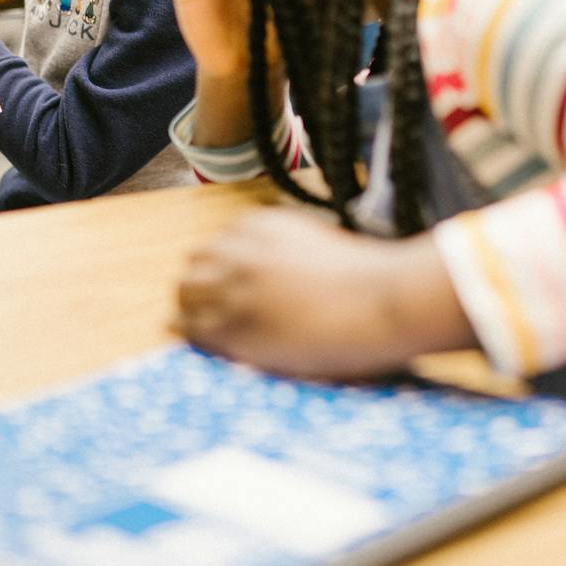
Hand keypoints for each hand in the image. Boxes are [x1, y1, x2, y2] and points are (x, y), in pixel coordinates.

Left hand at [176, 209, 474, 380]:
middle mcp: (242, 249)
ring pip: (186, 291)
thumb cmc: (370, 280)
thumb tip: (292, 273)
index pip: (223, 241)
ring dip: (190, 304)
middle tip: (210, 304)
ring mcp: (233, 286)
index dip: (225, 265)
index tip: (232, 282)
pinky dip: (190, 333)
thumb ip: (297, 249)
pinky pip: (191, 328)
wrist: (380, 301)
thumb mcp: (326, 242)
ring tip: (196, 322)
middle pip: (198, 262)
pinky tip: (194, 340)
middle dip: (203, 281)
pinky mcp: (231, 325)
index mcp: (265, 225)